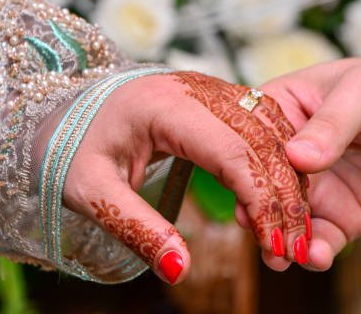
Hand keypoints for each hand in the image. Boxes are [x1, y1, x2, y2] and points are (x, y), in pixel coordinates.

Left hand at [53, 72, 308, 283]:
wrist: (65, 110)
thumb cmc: (72, 147)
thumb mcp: (92, 193)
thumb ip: (137, 228)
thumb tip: (179, 269)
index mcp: (164, 106)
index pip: (233, 151)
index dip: (261, 199)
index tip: (273, 244)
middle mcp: (196, 90)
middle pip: (262, 140)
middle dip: (284, 197)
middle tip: (293, 247)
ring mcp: (211, 90)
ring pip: (271, 130)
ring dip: (289, 179)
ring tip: (294, 229)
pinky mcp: (218, 99)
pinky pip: (264, 126)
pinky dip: (281, 161)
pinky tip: (284, 195)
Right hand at [259, 54, 360, 270]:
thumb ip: (332, 124)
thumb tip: (298, 158)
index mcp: (286, 111)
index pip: (253, 142)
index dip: (244, 167)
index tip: (245, 191)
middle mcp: (294, 154)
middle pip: (263, 187)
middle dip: (259, 213)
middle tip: (260, 233)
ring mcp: (319, 187)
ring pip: (287, 220)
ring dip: (281, 241)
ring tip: (283, 256)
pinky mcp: (345, 214)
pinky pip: (323, 239)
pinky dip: (316, 252)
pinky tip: (318, 256)